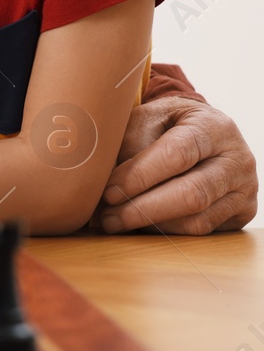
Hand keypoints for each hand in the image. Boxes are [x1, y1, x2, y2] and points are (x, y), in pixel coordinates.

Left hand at [98, 94, 257, 233]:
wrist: (201, 131)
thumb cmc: (165, 125)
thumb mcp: (146, 120)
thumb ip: (129, 145)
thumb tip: (107, 185)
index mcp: (213, 127)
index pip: (177, 155)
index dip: (139, 176)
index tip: (108, 192)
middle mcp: (237, 159)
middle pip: (192, 194)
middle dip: (143, 209)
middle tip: (108, 217)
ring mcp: (244, 189)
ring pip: (198, 219)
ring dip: (152, 225)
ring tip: (116, 222)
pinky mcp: (241, 212)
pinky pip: (203, 230)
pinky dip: (167, 230)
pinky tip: (141, 225)